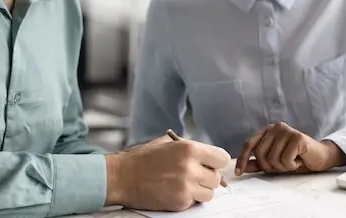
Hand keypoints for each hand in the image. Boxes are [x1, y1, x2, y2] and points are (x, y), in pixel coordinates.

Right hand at [105, 135, 230, 211]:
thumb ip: (189, 148)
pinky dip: (188, 199)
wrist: (122, 177)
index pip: (222, 158)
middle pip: (217, 178)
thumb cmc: (143, 159)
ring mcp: (186, 187)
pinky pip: (194, 202)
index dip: (216, 162)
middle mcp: (190, 168)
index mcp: (189, 149)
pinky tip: (175, 191)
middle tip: (195, 175)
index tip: (210, 164)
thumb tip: (207, 155)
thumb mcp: (168, 144)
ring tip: (185, 184)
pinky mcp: (180, 202)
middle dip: (207, 177)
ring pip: (209, 193)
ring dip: (200, 190)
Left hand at [235, 122, 345, 174]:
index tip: (238, 173)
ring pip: (272, 158)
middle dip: (269, 166)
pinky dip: (291, 165)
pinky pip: (285, 159)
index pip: (249, 144)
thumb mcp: (273, 162)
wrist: (319, 157)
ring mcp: (287, 130)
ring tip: (292, 161)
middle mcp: (276, 127)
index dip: (243, 159)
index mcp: (267, 130)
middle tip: (282, 165)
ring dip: (282, 166)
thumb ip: (257, 163)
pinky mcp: (298, 137)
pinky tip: (299, 160)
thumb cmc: (296, 158)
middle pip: (260, 153)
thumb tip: (241, 168)